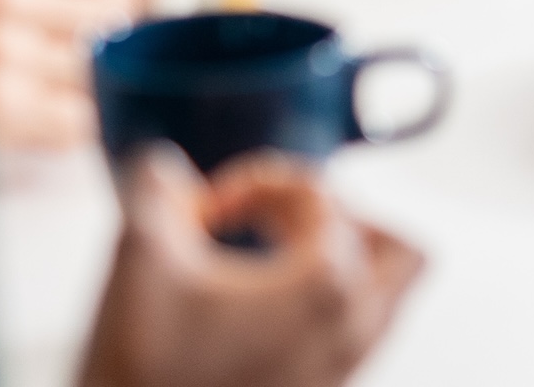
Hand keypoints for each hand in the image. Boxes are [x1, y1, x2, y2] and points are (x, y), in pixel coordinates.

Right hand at [81, 147, 423, 386]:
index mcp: (326, 285)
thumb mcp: (138, 263)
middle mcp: (354, 328)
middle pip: (395, 246)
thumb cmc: (144, 373)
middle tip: (276, 219)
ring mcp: (344, 368)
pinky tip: (265, 307)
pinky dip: (329, 306)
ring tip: (279, 255)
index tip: (205, 208)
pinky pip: (358, 336)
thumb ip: (154, 192)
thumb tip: (164, 167)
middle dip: (338, 215)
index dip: (256, 183)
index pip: (319, 194)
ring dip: (345, 261)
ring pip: (386, 296)